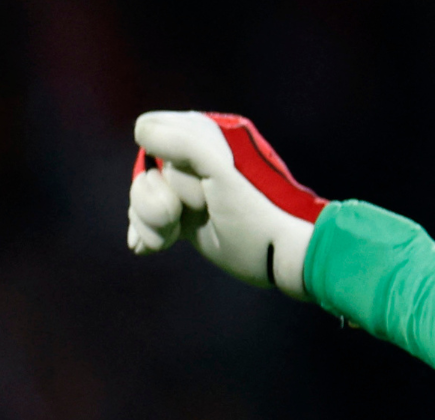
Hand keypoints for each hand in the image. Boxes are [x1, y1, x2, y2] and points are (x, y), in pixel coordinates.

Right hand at [127, 111, 327, 300]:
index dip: (166, 163)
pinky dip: (145, 234)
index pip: (150, 133)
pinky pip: (144, 219)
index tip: (198, 186)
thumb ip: (184, 144)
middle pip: (144, 170)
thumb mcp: (220, 172)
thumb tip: (141, 131)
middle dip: (154, 199)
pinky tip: (151, 246)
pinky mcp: (183, 218)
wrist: (278, 257)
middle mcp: (193, 160)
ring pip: (141, 197)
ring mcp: (186, 191)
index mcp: (206, 137)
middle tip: (187, 213)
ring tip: (171, 236)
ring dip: (150, 222)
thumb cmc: (256, 214)